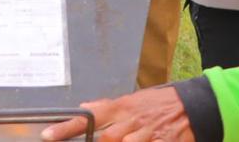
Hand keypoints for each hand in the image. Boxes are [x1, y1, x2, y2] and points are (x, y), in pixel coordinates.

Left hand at [41, 87, 193, 140]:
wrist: (191, 105)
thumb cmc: (156, 104)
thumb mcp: (130, 101)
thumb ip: (106, 108)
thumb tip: (83, 108)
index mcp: (121, 108)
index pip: (88, 117)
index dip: (67, 127)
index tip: (47, 135)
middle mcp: (131, 121)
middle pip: (105, 138)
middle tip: (82, 141)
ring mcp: (148, 135)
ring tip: (122, 140)